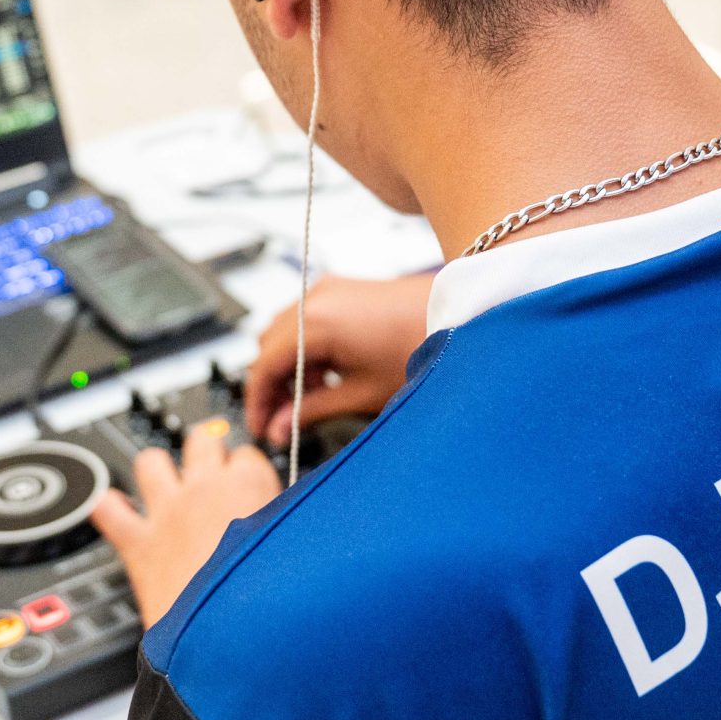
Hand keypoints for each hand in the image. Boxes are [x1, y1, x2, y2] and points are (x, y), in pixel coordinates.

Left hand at [91, 415, 280, 626]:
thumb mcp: (298, 548)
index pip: (248, 454)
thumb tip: (287, 519)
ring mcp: (167, 512)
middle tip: (212, 475)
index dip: (249, 472)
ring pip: (150, 461)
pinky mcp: (137, 543)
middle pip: (201, 440)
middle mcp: (204, 489)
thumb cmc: (269, 598)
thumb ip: (287, 523)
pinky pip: (107, 510)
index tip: (250, 488)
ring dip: (157, 469)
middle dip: (207, 451)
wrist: (230, 637)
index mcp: (249, 484)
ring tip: (166, 485)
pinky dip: (110, 509)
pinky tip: (119, 513)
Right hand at [242, 272, 433, 446]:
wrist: (462, 316)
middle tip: (283, 420)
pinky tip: (327, 374)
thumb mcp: (360, 393)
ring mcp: (328, 290)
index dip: (258, 402)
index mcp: (314, 323)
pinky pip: (306, 320)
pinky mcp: (342, 290)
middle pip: (267, 347)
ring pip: (284, 333)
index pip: (263, 366)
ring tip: (311, 400)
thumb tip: (281, 429)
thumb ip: (311, 412)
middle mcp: (315, 299)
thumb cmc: (421, 347)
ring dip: (288, 366)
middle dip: (271, 385)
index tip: (262, 427)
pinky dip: (305, 348)